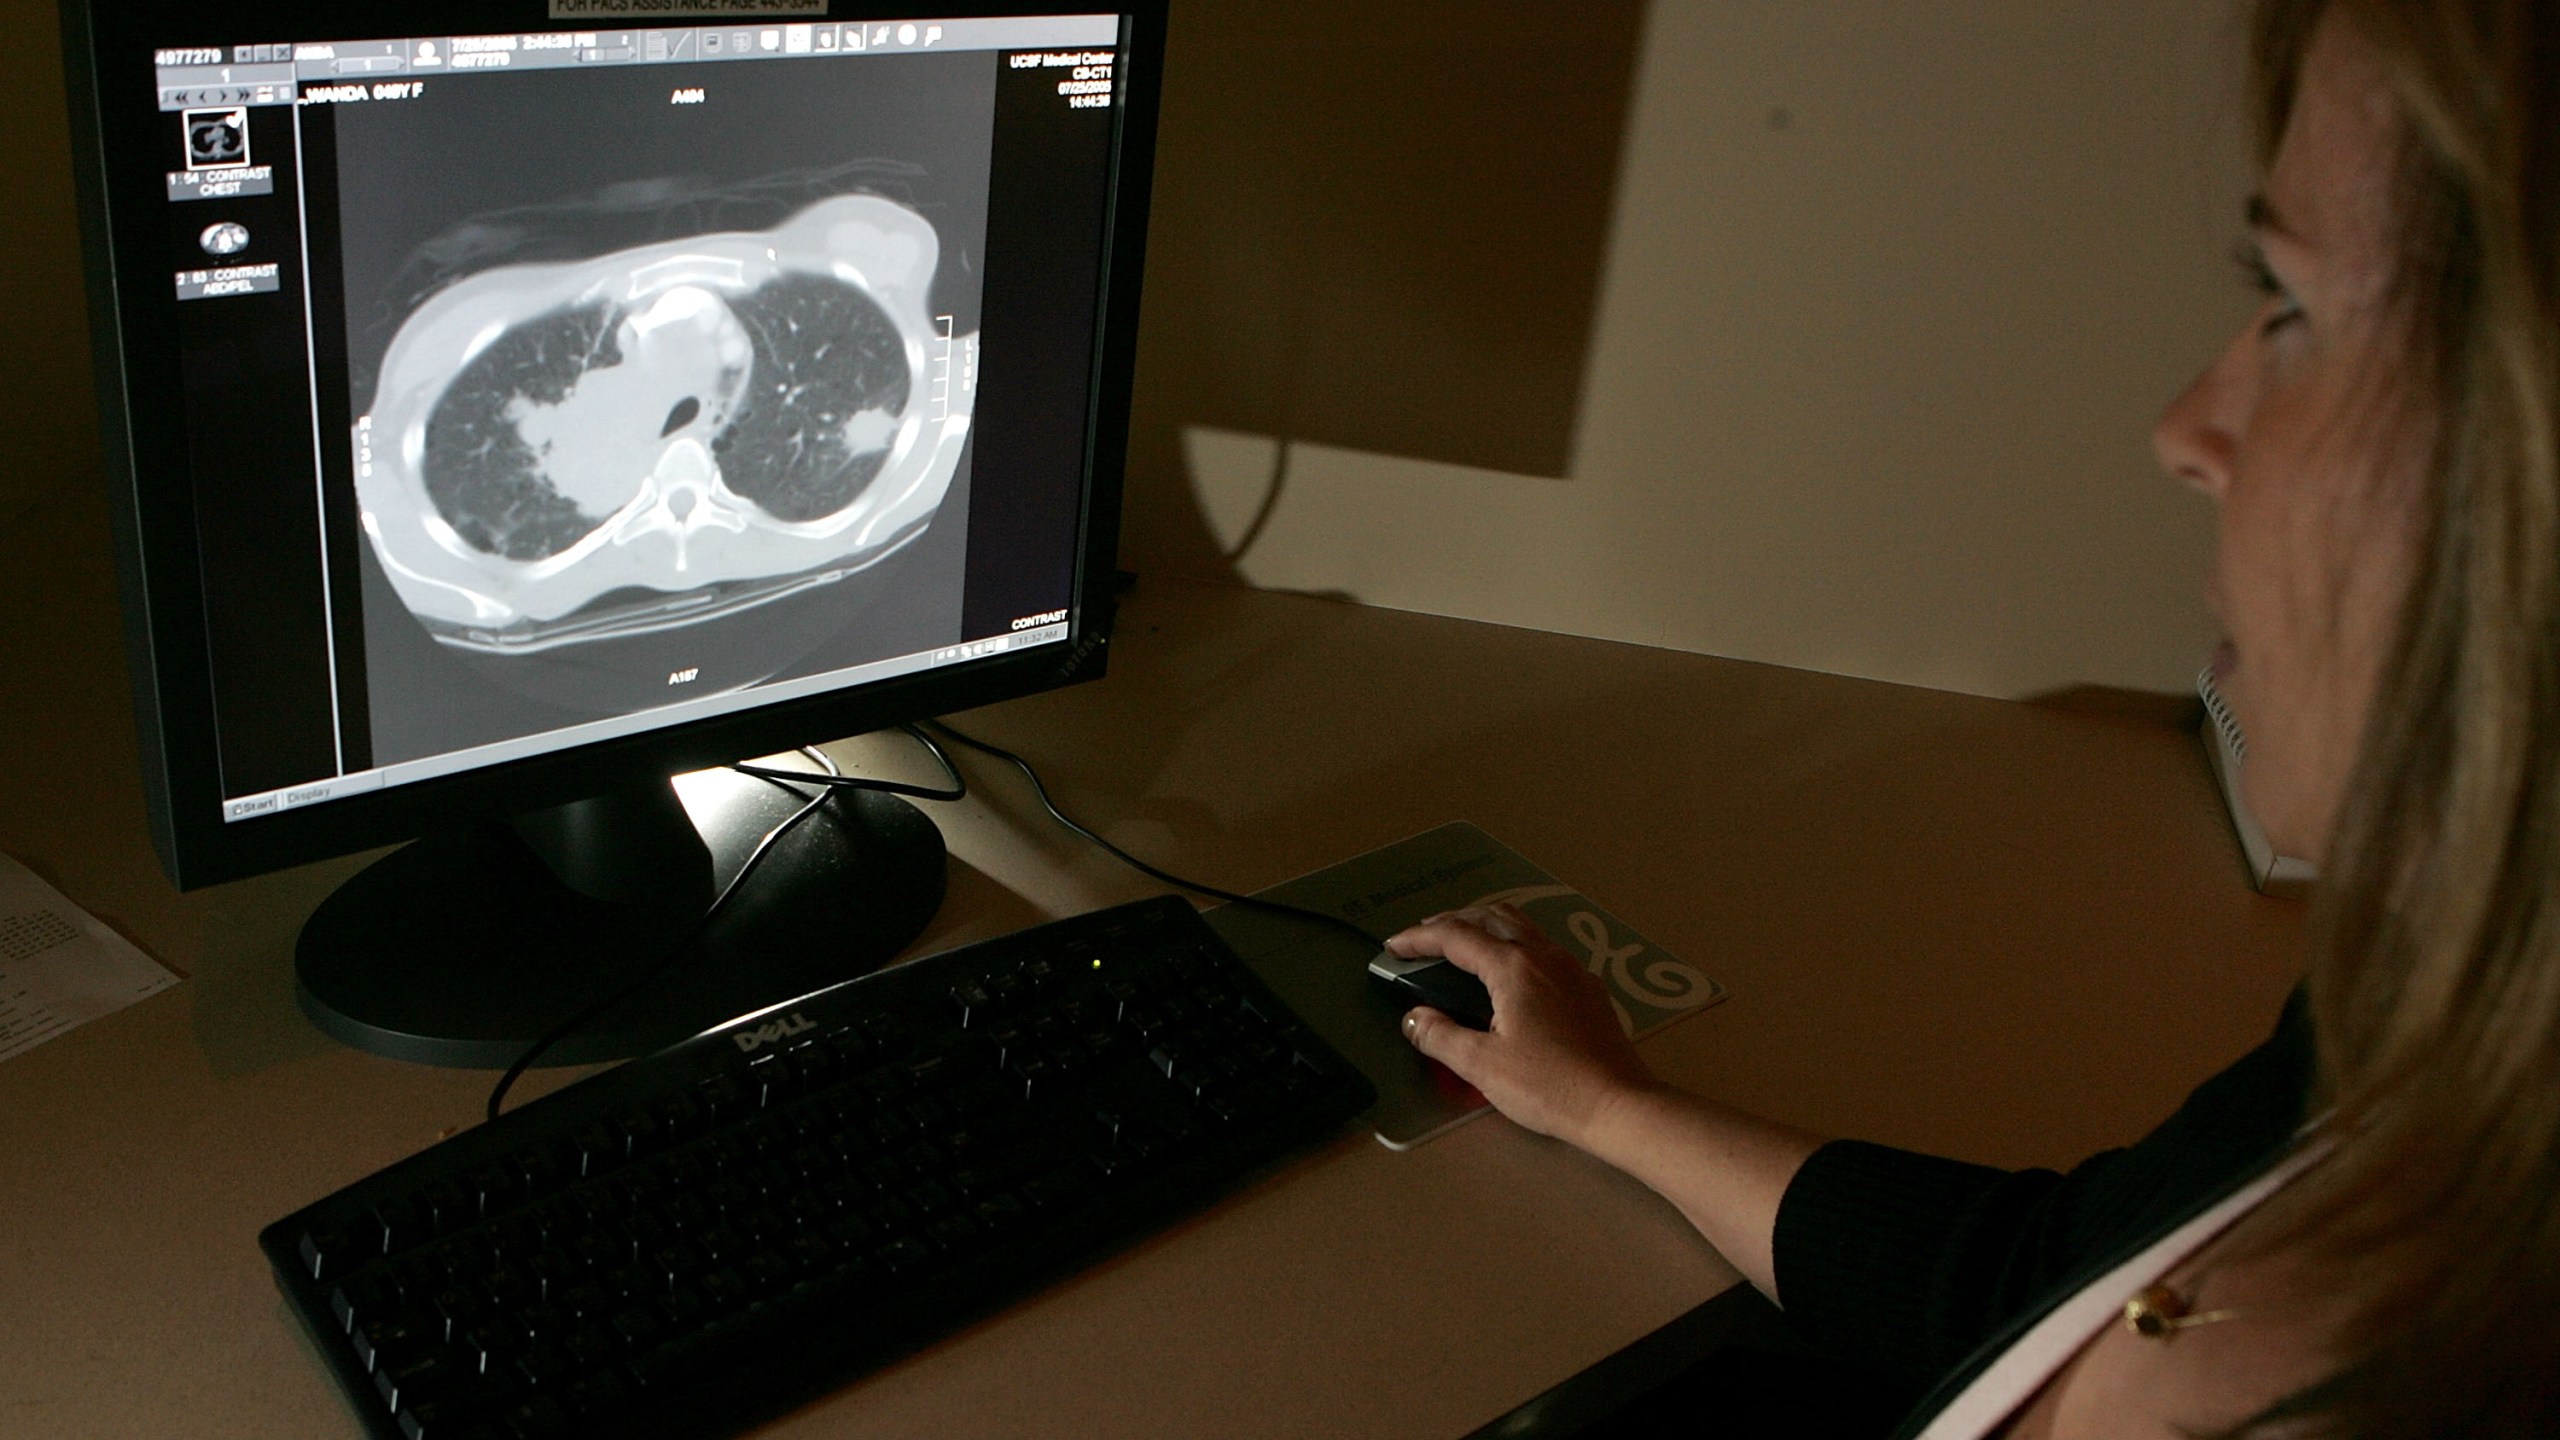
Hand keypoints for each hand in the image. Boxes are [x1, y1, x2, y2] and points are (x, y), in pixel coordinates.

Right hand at [1388, 904, 1659, 1147]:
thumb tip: (1414, 1018)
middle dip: (1453, 921)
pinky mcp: (1588, 988)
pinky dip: (1515, 945)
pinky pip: (1545, 948)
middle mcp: (1545, 956)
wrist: (1617, 1104)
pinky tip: (1512, 973)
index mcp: (1514, 967)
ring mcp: (1572, 969)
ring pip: (1523, 927)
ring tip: (1463, 944)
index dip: (1419, 939)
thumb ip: (1440, 1036)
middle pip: (1492, 918)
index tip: (1393, 947)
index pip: (1456, 937)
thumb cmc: (1547, 1086)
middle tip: (1424, 938)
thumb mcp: (1482, 1066)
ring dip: (1487, 926)